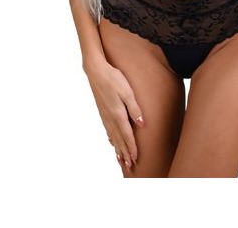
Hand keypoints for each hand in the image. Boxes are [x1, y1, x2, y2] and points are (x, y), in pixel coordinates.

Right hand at [84, 58, 144, 172]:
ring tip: (121, 160)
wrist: (96, 71)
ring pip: (112, 136)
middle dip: (124, 153)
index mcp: (118, 114)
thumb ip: (134, 108)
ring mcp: (105, 115)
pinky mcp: (102, 111)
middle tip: (129, 167)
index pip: (127, 135)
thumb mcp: (127, 92)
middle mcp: (111, 118)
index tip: (135, 160)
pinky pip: (107, 129)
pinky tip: (111, 142)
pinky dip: (111, 138)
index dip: (131, 148)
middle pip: (119, 140)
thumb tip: (142, 124)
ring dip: (117, 148)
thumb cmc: (114, 79)